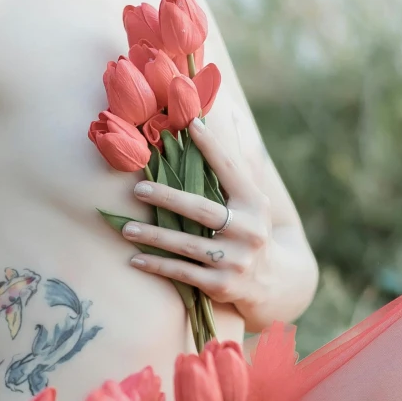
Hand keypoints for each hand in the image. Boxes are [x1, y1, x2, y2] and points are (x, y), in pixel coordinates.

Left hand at [121, 113, 281, 329]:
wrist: (274, 282)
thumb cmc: (252, 229)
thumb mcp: (252, 200)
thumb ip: (235, 165)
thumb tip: (228, 115)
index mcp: (254, 202)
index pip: (229, 169)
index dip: (210, 146)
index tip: (188, 124)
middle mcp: (249, 230)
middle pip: (202, 209)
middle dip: (168, 197)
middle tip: (138, 188)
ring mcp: (236, 260)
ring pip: (187, 244)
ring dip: (154, 236)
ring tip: (126, 228)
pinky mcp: (222, 284)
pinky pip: (183, 273)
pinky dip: (158, 265)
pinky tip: (136, 258)